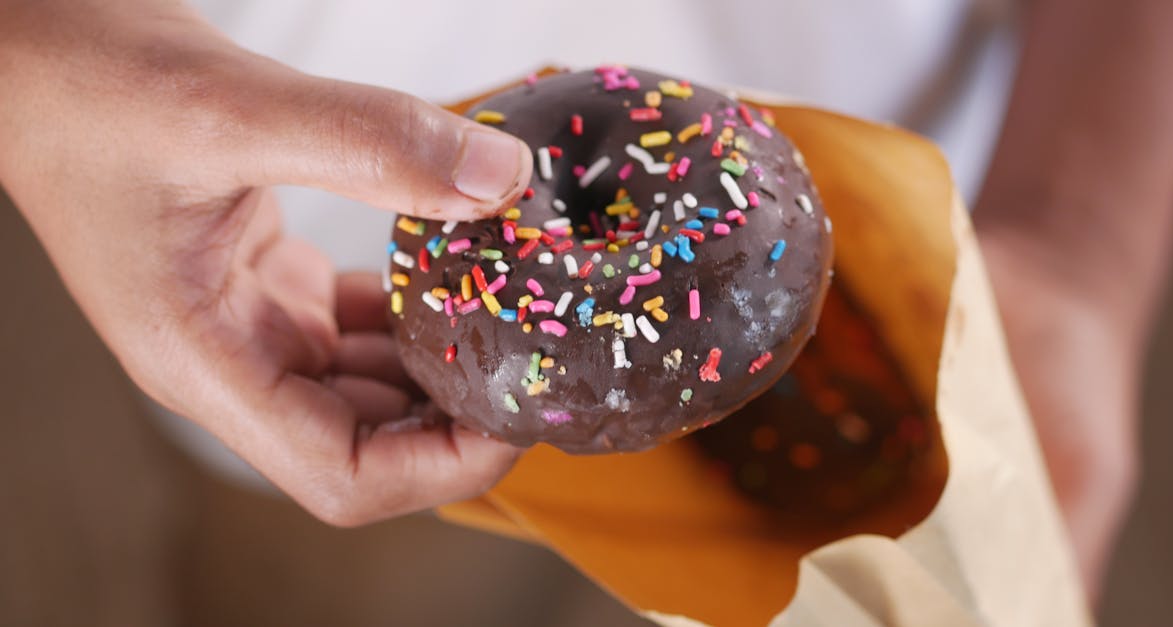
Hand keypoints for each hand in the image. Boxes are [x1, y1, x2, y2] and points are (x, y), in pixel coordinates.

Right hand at [0, 0, 532, 524]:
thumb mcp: (231, 108)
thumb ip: (368, 143)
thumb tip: (499, 181)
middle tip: (540, 359)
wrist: (35, 52)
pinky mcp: (265, 285)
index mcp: (206, 361)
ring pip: (368, 389)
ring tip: (514, 314)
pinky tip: (455, 268)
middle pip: (370, 444)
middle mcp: (230, 360)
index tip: (517, 412)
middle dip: (460, 419)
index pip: (343, 475)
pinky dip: (413, 313)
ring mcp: (247, 326)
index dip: (443, 466)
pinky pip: (356, 331)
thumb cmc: (86, 84)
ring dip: (443, 364)